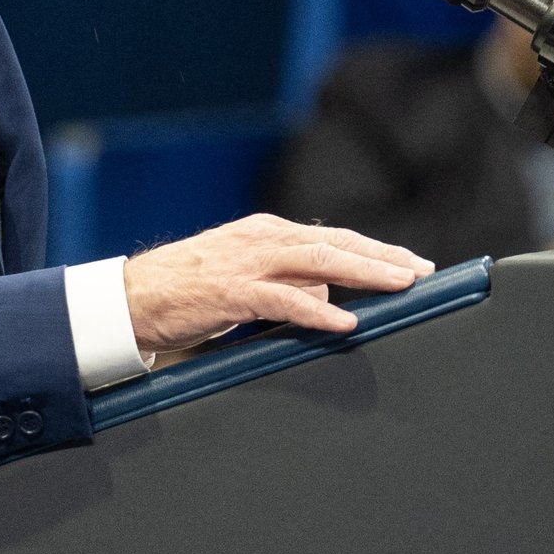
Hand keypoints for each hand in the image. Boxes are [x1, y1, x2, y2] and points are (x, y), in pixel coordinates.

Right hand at [121, 215, 428, 356]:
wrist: (130, 298)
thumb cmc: (187, 290)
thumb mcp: (244, 278)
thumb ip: (285, 282)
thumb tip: (327, 297)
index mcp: (267, 232)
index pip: (334, 238)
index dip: (376, 249)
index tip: (412, 262)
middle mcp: (263, 239)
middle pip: (336, 244)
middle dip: (384, 256)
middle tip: (422, 270)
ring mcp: (247, 263)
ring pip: (319, 263)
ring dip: (365, 273)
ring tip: (401, 285)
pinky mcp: (231, 292)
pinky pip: (283, 300)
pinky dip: (318, 310)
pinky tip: (345, 321)